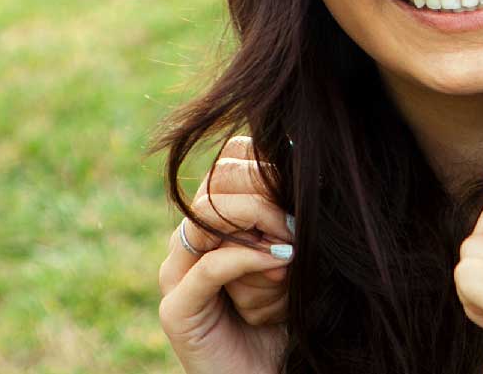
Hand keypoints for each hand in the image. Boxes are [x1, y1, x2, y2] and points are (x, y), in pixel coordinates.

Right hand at [157, 138, 294, 373]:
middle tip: (298, 223)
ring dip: (257, 227)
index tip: (298, 188)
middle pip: (214, 189)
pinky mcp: (177, 310)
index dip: (260, 167)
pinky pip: (206, 268)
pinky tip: (280, 261)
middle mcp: (189, 245)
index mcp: (214, 225)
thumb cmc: (292, 316)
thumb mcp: (296, 257)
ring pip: (207, 222)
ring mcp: (176, 276)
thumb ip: (290, 218)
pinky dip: (245, 258)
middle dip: (261, 197)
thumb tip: (306, 166)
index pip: (226, 166)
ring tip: (294, 248)